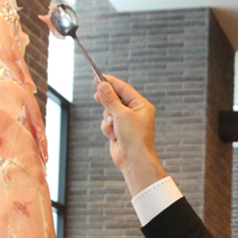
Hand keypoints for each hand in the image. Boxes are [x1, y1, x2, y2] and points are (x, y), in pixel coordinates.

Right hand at [95, 76, 167, 195]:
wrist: (134, 161)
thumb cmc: (134, 138)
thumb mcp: (121, 115)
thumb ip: (110, 99)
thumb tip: (102, 85)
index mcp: (141, 105)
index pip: (124, 88)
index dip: (110, 82)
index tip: (97, 77)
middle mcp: (135, 113)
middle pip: (115, 99)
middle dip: (107, 101)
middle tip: (96, 95)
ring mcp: (127, 123)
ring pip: (109, 112)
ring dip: (107, 119)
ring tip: (113, 126)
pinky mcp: (119, 132)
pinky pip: (107, 124)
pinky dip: (107, 129)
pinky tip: (113, 136)